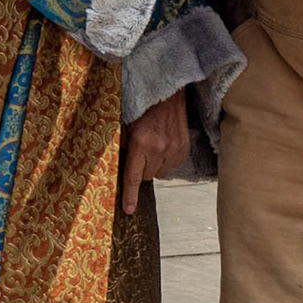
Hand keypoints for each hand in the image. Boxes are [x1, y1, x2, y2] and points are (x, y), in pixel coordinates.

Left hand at [121, 92, 190, 214]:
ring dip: (155, 164)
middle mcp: (159, 148)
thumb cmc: (144, 106)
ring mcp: (174, 149)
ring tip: (153, 145)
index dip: (130, 195)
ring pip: (160, 172)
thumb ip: (121, 145)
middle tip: (140, 152)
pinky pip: (172, 165)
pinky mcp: (184, 147)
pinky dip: (166, 159)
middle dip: (141, 168)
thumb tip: (118, 163)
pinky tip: (163, 144)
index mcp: (141, 143)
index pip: (134, 177)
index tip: (129, 210)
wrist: (167, 93)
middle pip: (147, 176)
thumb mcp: (125, 123)